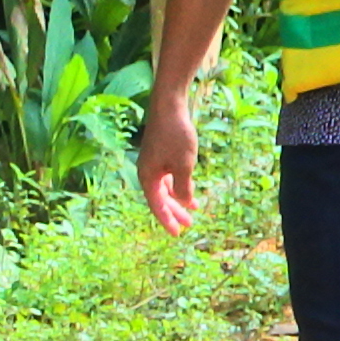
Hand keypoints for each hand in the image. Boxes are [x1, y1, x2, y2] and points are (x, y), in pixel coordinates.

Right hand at [137, 89, 199, 236]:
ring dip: (178, 200)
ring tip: (192, 211)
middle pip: (161, 198)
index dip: (167, 220)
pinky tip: (189, 190)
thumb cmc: (175, 135)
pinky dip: (178, 186)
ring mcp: (153, 162)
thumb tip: (183, 201)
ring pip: (165, 188)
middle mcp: (147, 171)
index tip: (177, 234)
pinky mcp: (160, 154)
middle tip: (188, 226)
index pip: (157, 205)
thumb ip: (183, 187)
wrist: (169, 106)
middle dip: (174, 212)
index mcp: (147, 176)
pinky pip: (168, 177)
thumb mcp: (184, 165)